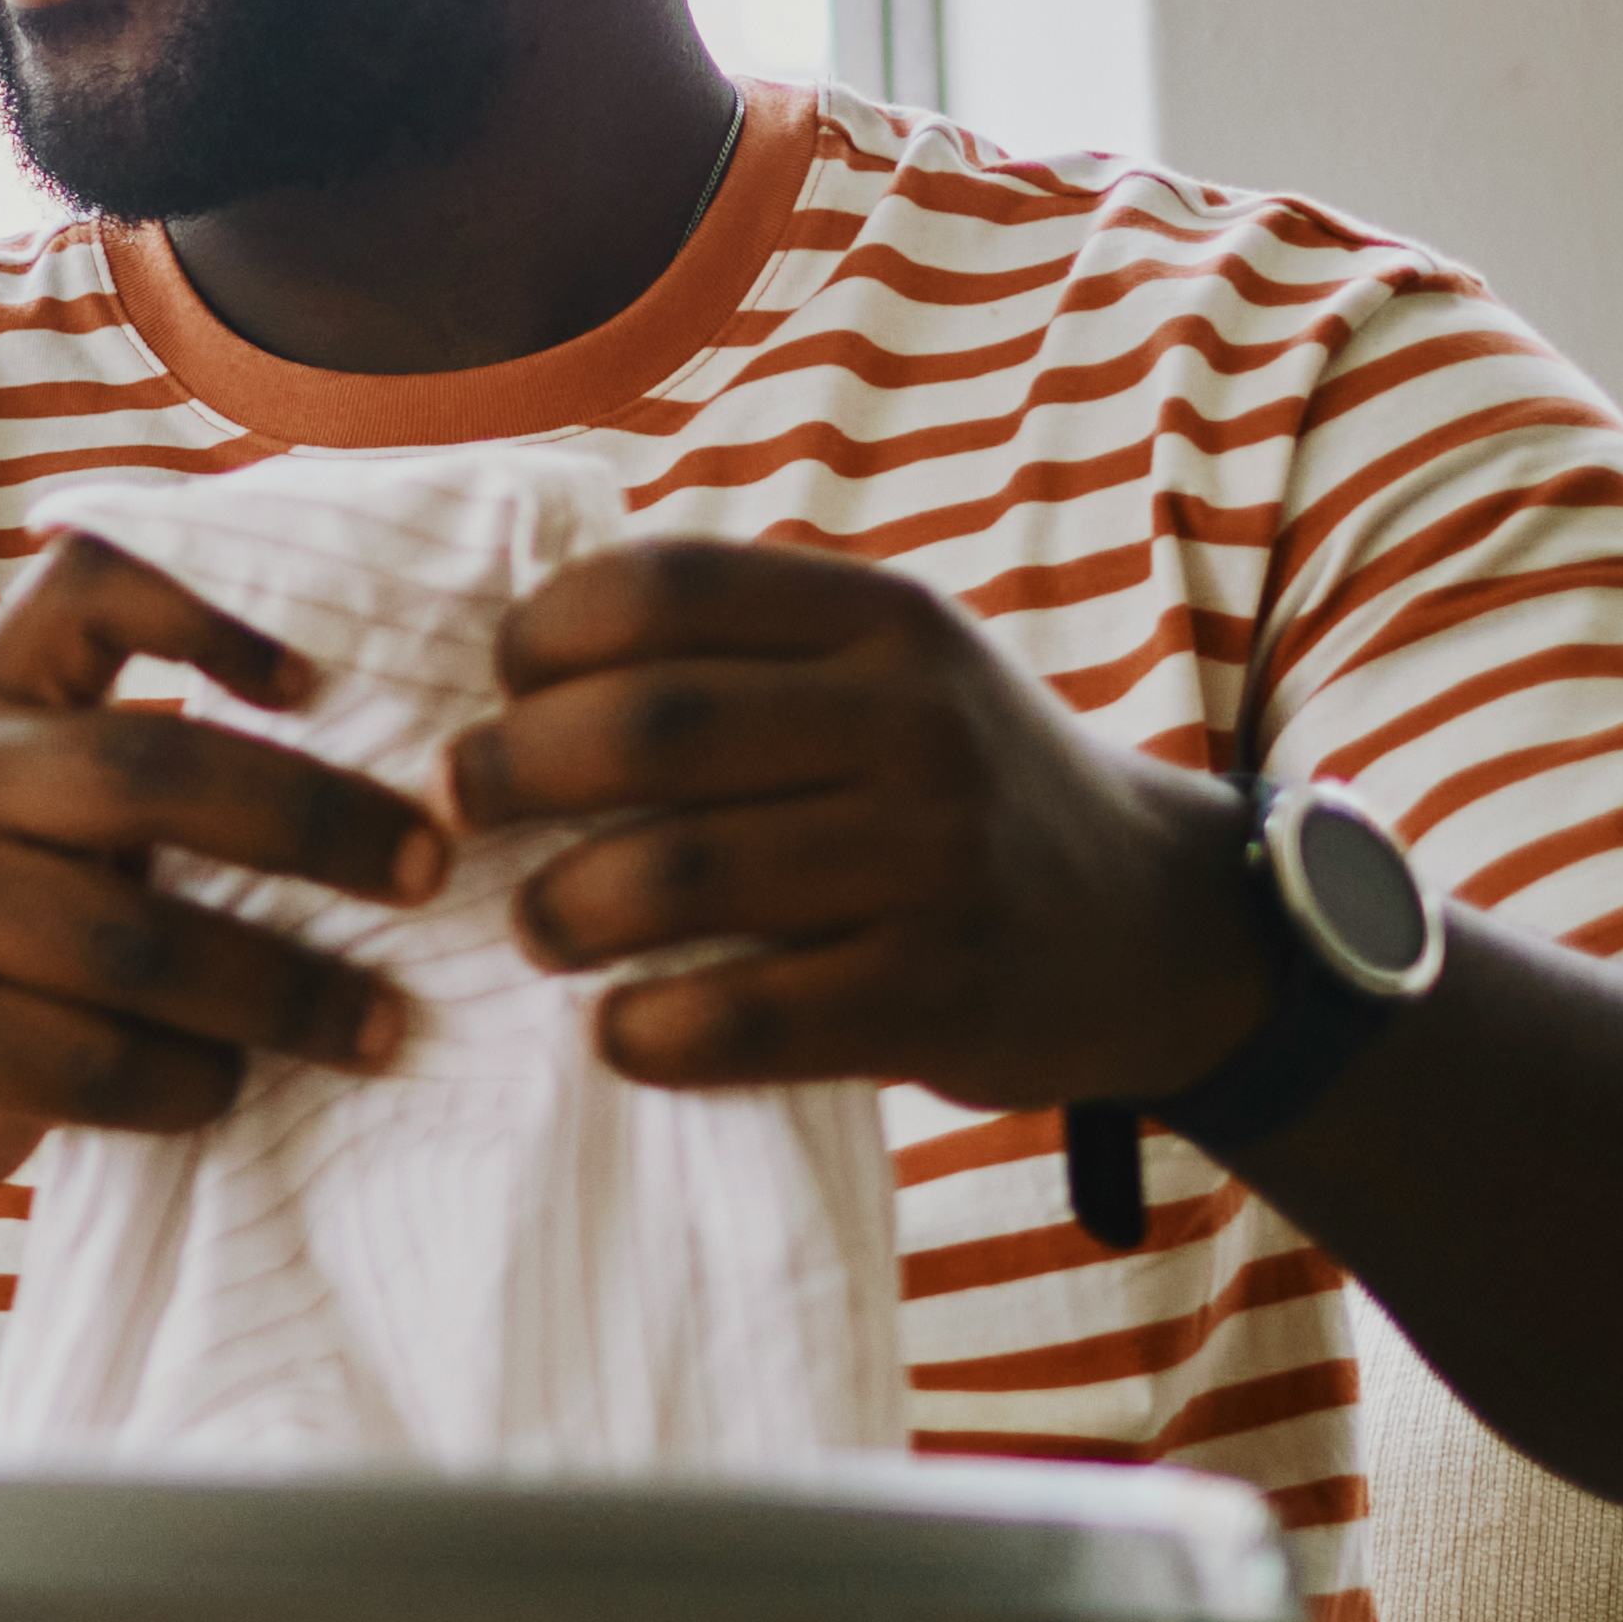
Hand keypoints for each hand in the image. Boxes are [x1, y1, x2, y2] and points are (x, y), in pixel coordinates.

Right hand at [0, 531, 453, 1204]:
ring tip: (378, 1027)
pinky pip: (89, 1059)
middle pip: (143, 771)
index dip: (205, 610)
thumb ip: (169, 777)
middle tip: (427, 871)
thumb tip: (419, 792)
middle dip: (310, 822)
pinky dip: (188, 1081)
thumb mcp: (67, 815)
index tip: (313, 683)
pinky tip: (229, 1086)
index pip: (83, 587)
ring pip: (130, 943)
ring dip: (283, 992)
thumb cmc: (34, 924)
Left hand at [456, 542, 1263, 1107]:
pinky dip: (645, 1031)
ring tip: (538, 927)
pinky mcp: (941, 995)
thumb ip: (739, 645)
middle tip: (463, 812)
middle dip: (510, 772)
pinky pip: (742, 1015)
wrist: (1160, 926)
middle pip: (644, 728)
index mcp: (884, 618)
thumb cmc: (956, 786)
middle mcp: (916, 722)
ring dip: (558, 909)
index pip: (659, 590)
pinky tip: (619, 1028)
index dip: (539, 639)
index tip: (501, 690)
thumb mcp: (887, 666)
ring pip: (674, 874)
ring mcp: (935, 858)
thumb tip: (506, 651)